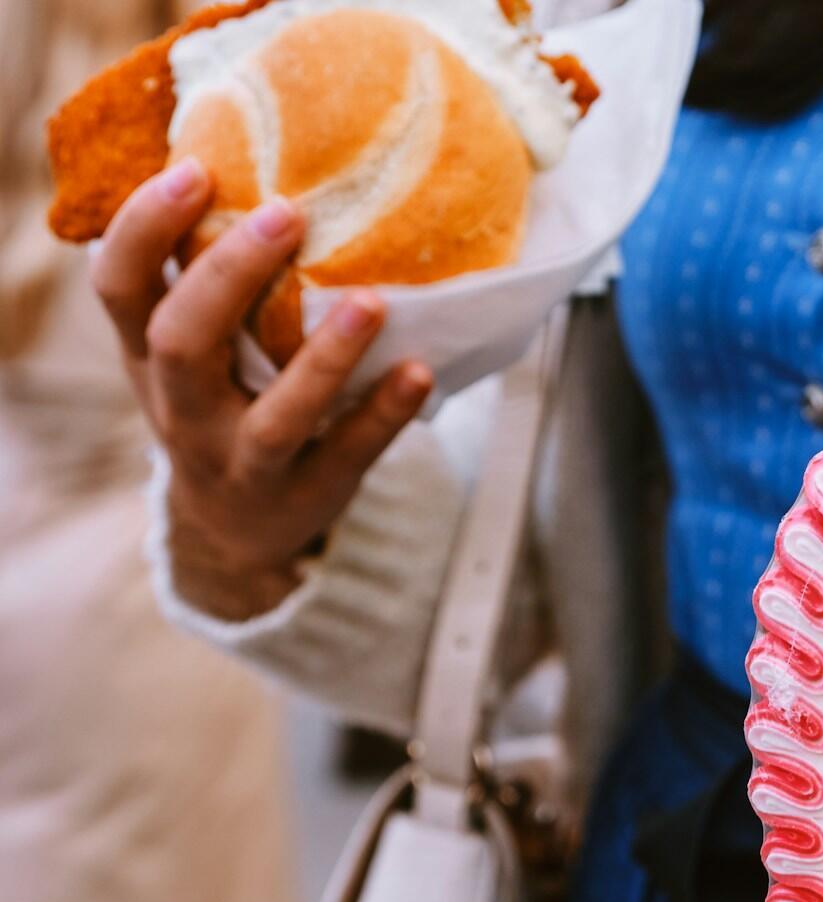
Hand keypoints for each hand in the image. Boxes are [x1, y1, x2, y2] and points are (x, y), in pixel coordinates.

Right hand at [90, 158, 431, 616]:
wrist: (238, 533)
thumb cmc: (222, 406)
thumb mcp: (191, 354)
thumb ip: (203, 283)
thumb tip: (250, 164)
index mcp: (147, 358)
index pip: (119, 286)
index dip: (145, 228)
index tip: (195, 171)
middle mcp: (183, 411)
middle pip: (183, 342)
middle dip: (229, 277)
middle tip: (288, 214)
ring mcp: (242, 462)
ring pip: (275, 415)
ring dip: (327, 357)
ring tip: (375, 300)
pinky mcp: (307, 496)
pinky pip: (348, 454)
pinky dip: (383, 413)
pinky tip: (419, 370)